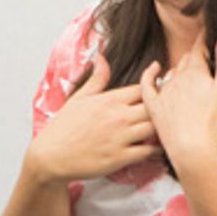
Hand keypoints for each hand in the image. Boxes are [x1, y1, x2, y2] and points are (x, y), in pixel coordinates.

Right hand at [25, 52, 160, 183]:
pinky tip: (156, 149)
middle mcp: (117, 117)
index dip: (153, 89)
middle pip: (154, 107)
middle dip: (161, 109)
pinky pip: (148, 152)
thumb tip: (102, 57)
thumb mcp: (78, 98)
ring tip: (161, 130)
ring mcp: (120, 138)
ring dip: (160, 129)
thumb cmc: (63, 127)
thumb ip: (96, 78)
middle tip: (165, 114)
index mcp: (109, 100)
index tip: (156, 94)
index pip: (143, 88)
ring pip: (155, 128)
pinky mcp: (120, 158)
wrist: (50, 156)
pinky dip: (156, 150)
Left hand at [140, 35, 216, 173]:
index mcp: (195, 73)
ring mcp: (164, 94)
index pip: (198, 49)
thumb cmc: (213, 121)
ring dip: (180, 68)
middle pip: (185, 61)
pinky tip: (154, 68)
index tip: (207, 31)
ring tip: (189, 67)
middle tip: (204, 54)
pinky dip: (150, 74)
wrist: (191, 149)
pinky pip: (148, 86)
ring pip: (171, 73)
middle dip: (195, 56)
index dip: (204, 40)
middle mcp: (176, 80)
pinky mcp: (155, 109)